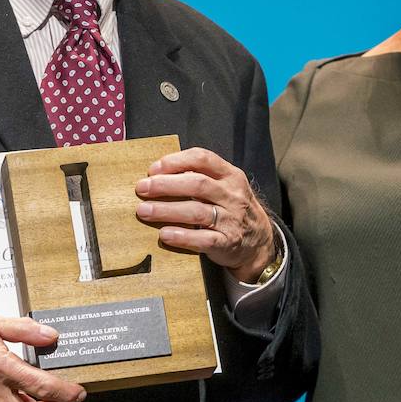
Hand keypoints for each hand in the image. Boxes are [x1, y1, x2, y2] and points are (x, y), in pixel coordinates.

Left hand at [134, 147, 276, 283]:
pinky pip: (203, 239)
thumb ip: (200, 177)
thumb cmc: (231, 208)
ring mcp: (231, 219)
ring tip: (144, 211)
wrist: (258, 241)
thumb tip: (158, 174)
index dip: (176, 161)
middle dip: (166, 185)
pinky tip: (165, 235)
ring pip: (197, 212)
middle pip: (197, 184)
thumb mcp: (224, 186)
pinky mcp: (227, 242)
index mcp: (230, 175)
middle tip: (142, 188)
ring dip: (167, 210)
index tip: (153, 169)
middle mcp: (232, 195)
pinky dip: (183, 237)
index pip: (203, 159)